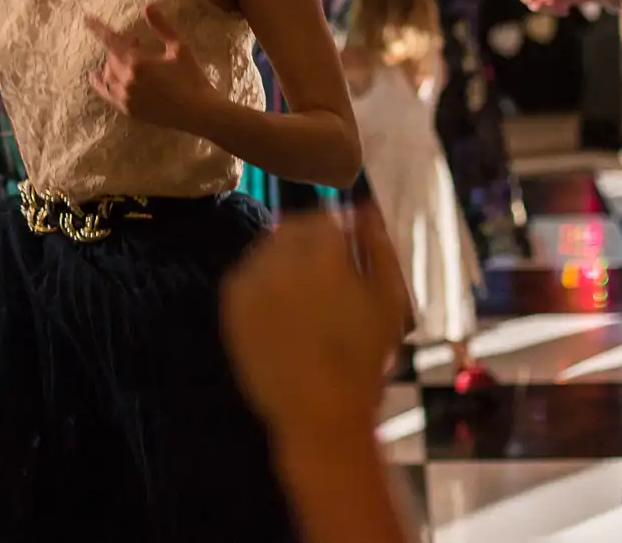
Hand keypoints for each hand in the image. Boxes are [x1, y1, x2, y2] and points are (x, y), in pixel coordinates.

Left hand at [84, 4, 215, 131]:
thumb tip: (148, 6)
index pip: (111, 41)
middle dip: (120, 47)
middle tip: (138, 43)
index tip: (87, 19)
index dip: (98, 29)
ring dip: (113, 65)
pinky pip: (108, 94)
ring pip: (107, 76)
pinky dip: (104, 83)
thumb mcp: (179, 47)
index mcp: (138, 63)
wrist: (198, 112)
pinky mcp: (128, 111)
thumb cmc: (191, 77)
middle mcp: (126, 81)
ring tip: (130, 61)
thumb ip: (162, 26)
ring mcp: (125, 98)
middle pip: (111, 58)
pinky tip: (105, 78)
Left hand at [222, 207, 410, 437]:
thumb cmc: (364, 359)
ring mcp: (250, 281)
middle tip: (328, 273)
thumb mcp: (389, 300)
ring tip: (305, 296)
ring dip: (286, 260)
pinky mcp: (231, 304)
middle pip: (293, 227)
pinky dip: (264, 283)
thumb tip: (365, 209)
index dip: (340, 231)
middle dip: (311, 241)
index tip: (349, 252)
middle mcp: (280, 258)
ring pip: (268, 249)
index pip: (325, 216)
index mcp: (322, 252)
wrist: (319, 413)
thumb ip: (379, 246)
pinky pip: (248, 275)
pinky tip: (283, 310)